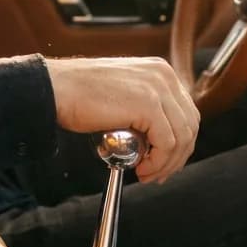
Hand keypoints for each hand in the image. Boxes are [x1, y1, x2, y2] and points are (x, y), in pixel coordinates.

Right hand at [45, 57, 199, 182]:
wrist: (56, 89)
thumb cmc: (79, 95)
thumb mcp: (123, 97)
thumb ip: (144, 110)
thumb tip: (158, 141)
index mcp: (160, 71)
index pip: (186, 111)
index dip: (180, 142)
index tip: (166, 162)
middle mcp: (163, 76)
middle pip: (190, 125)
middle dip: (177, 156)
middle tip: (158, 174)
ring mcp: (158, 88)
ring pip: (181, 137)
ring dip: (166, 163)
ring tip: (147, 174)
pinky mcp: (149, 104)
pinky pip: (167, 143)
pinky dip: (158, 162)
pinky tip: (142, 168)